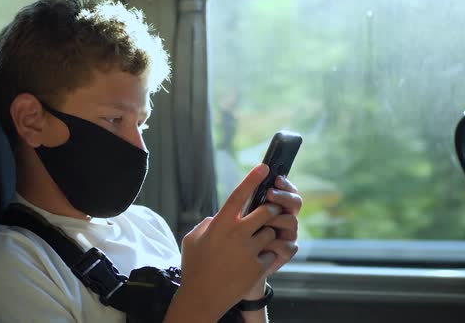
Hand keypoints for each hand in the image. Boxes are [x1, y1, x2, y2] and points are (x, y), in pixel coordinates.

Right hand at [170, 164, 280, 320]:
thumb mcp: (193, 240)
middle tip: (269, 212)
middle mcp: (237, 234)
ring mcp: (249, 250)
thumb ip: (207, 224)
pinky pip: (270, 253)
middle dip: (271, 210)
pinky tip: (252, 263)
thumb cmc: (194, 267)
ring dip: (266, 235)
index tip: (264, 167)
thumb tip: (217, 216)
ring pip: (270, 232)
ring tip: (254, 244)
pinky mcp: (258, 267)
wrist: (202, 298)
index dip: (253, 178)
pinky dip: (265, 256)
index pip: (239, 194)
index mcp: (220, 224)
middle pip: (265, 211)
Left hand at [242, 175, 301, 299]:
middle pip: (295, 202)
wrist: (232, 266)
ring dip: (277, 219)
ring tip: (260, 222)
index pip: (286, 189)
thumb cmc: (232, 237)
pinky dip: (275, 243)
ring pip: (292, 221)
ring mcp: (287, 235)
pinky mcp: (286, 252)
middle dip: (283, 196)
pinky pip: (288, 245)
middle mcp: (285, 217)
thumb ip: (241, 202)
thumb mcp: (234, 216)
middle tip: (269, 194)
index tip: (275, 178)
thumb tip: (246, 188)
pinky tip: (262, 245)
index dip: (284, 184)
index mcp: (274, 205)